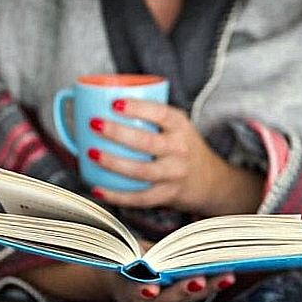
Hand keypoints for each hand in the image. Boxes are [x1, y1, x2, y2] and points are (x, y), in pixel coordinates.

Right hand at [19, 240, 235, 301]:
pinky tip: (224, 272)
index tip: (150, 287)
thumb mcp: (115, 250)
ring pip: (182, 297)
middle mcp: (142, 301)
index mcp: (123, 290)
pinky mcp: (171, 295)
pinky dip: (208, 281)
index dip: (140, 290)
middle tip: (200, 280)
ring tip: (224, 275)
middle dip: (183, 289)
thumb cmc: (113, 255)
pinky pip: (190, 290)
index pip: (131, 293)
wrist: (111, 271)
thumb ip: (122, 247)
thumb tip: (116, 232)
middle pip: (164, 300)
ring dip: (204, 286)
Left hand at [87, 99, 263, 215]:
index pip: (161, 113)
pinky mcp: (167, 194)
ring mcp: (174, 174)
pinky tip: (98, 189)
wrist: (209, 180)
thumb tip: (103, 103)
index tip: (115, 103)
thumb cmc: (183, 148)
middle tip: (94, 124)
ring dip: (113, 163)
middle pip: (147, 142)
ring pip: (141, 171)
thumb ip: (151, 117)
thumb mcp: (177, 127)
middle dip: (117, 132)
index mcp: (181, 127)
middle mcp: (179, 150)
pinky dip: (116, 195)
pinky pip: (139, 197)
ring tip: (91, 153)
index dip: (137, 108)